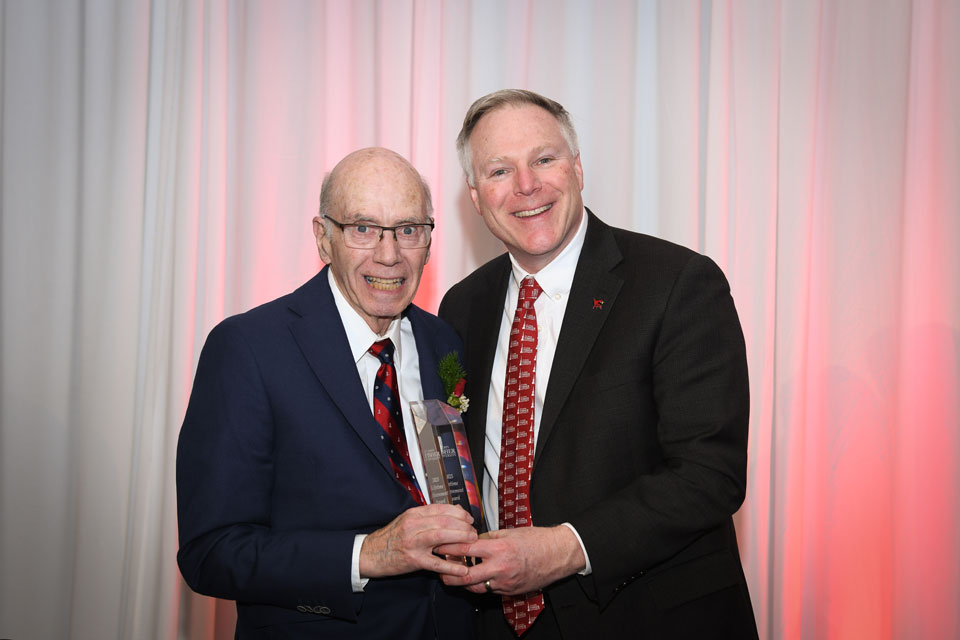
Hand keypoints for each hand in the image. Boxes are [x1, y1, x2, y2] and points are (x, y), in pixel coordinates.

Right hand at [359, 504, 477, 578]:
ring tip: (471, 541)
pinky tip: (462, 569)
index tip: (468, 518)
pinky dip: (451, 565)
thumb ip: (428, 516)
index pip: (441, 508)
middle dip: (463, 525)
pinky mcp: (413, 560)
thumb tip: (453, 512)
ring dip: (460, 538)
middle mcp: (413, 525)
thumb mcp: (408, 520)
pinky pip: (435, 562)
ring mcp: (413, 543)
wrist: (370, 554)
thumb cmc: (391, 537)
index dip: (459, 512)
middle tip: (473, 531)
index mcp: (413, 514)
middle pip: (444, 521)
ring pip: (441, 536)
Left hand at [436, 525, 585, 595]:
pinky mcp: (510, 591)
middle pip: (465, 576)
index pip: (466, 549)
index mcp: (499, 549)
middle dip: (448, 573)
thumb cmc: (538, 540)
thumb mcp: (509, 532)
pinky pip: (489, 589)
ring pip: (475, 587)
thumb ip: (488, 537)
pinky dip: (480, 583)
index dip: (449, 547)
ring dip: (463, 580)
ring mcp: (505, 582)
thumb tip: (472, 539)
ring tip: (456, 572)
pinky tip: (477, 576)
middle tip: (439, 567)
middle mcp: (500, 568)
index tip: (439, 544)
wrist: (558, 554)